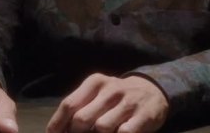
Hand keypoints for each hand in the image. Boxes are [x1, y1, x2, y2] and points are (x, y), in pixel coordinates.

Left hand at [46, 74, 167, 132]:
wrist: (152, 91)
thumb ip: (80, 107)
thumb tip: (58, 129)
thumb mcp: (97, 94)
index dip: (57, 124)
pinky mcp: (143, 116)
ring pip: (101, 127)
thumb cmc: (116, 97)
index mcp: (94, 82)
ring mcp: (128, 102)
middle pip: (82, 118)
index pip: (69, 104)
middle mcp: (110, 89)